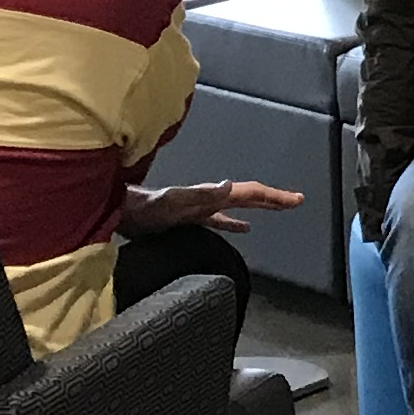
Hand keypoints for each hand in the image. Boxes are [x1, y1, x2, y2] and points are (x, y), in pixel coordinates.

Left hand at [123, 178, 300, 235]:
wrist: (115, 212)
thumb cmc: (142, 208)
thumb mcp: (171, 201)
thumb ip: (197, 195)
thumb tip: (229, 185)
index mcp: (209, 194)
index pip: (248, 193)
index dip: (273, 196)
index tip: (296, 200)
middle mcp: (208, 199)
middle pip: (248, 196)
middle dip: (273, 198)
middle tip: (297, 201)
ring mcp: (199, 209)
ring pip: (238, 207)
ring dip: (259, 207)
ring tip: (279, 209)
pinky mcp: (189, 221)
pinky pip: (220, 221)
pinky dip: (236, 223)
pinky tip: (244, 229)